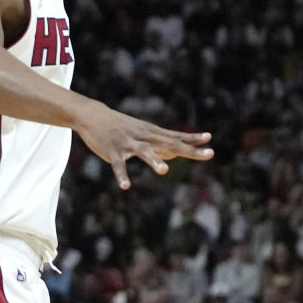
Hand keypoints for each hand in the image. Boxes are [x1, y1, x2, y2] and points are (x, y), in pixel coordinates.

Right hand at [74, 98, 212, 190]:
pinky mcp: (113, 151)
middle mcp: (144, 137)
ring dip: (154, 160)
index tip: (209, 139)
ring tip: (164, 171)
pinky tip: (125, 186)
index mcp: (152, 133)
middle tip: (209, 155)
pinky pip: (118, 165)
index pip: (177, 136)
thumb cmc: (121, 126)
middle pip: (170, 144)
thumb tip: (176, 154)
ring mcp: (128, 143)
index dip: (193, 138)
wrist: (93, 116)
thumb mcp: (143, 132)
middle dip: (189, 150)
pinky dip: (121, 175)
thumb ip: (159, 143)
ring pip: (144, 151)